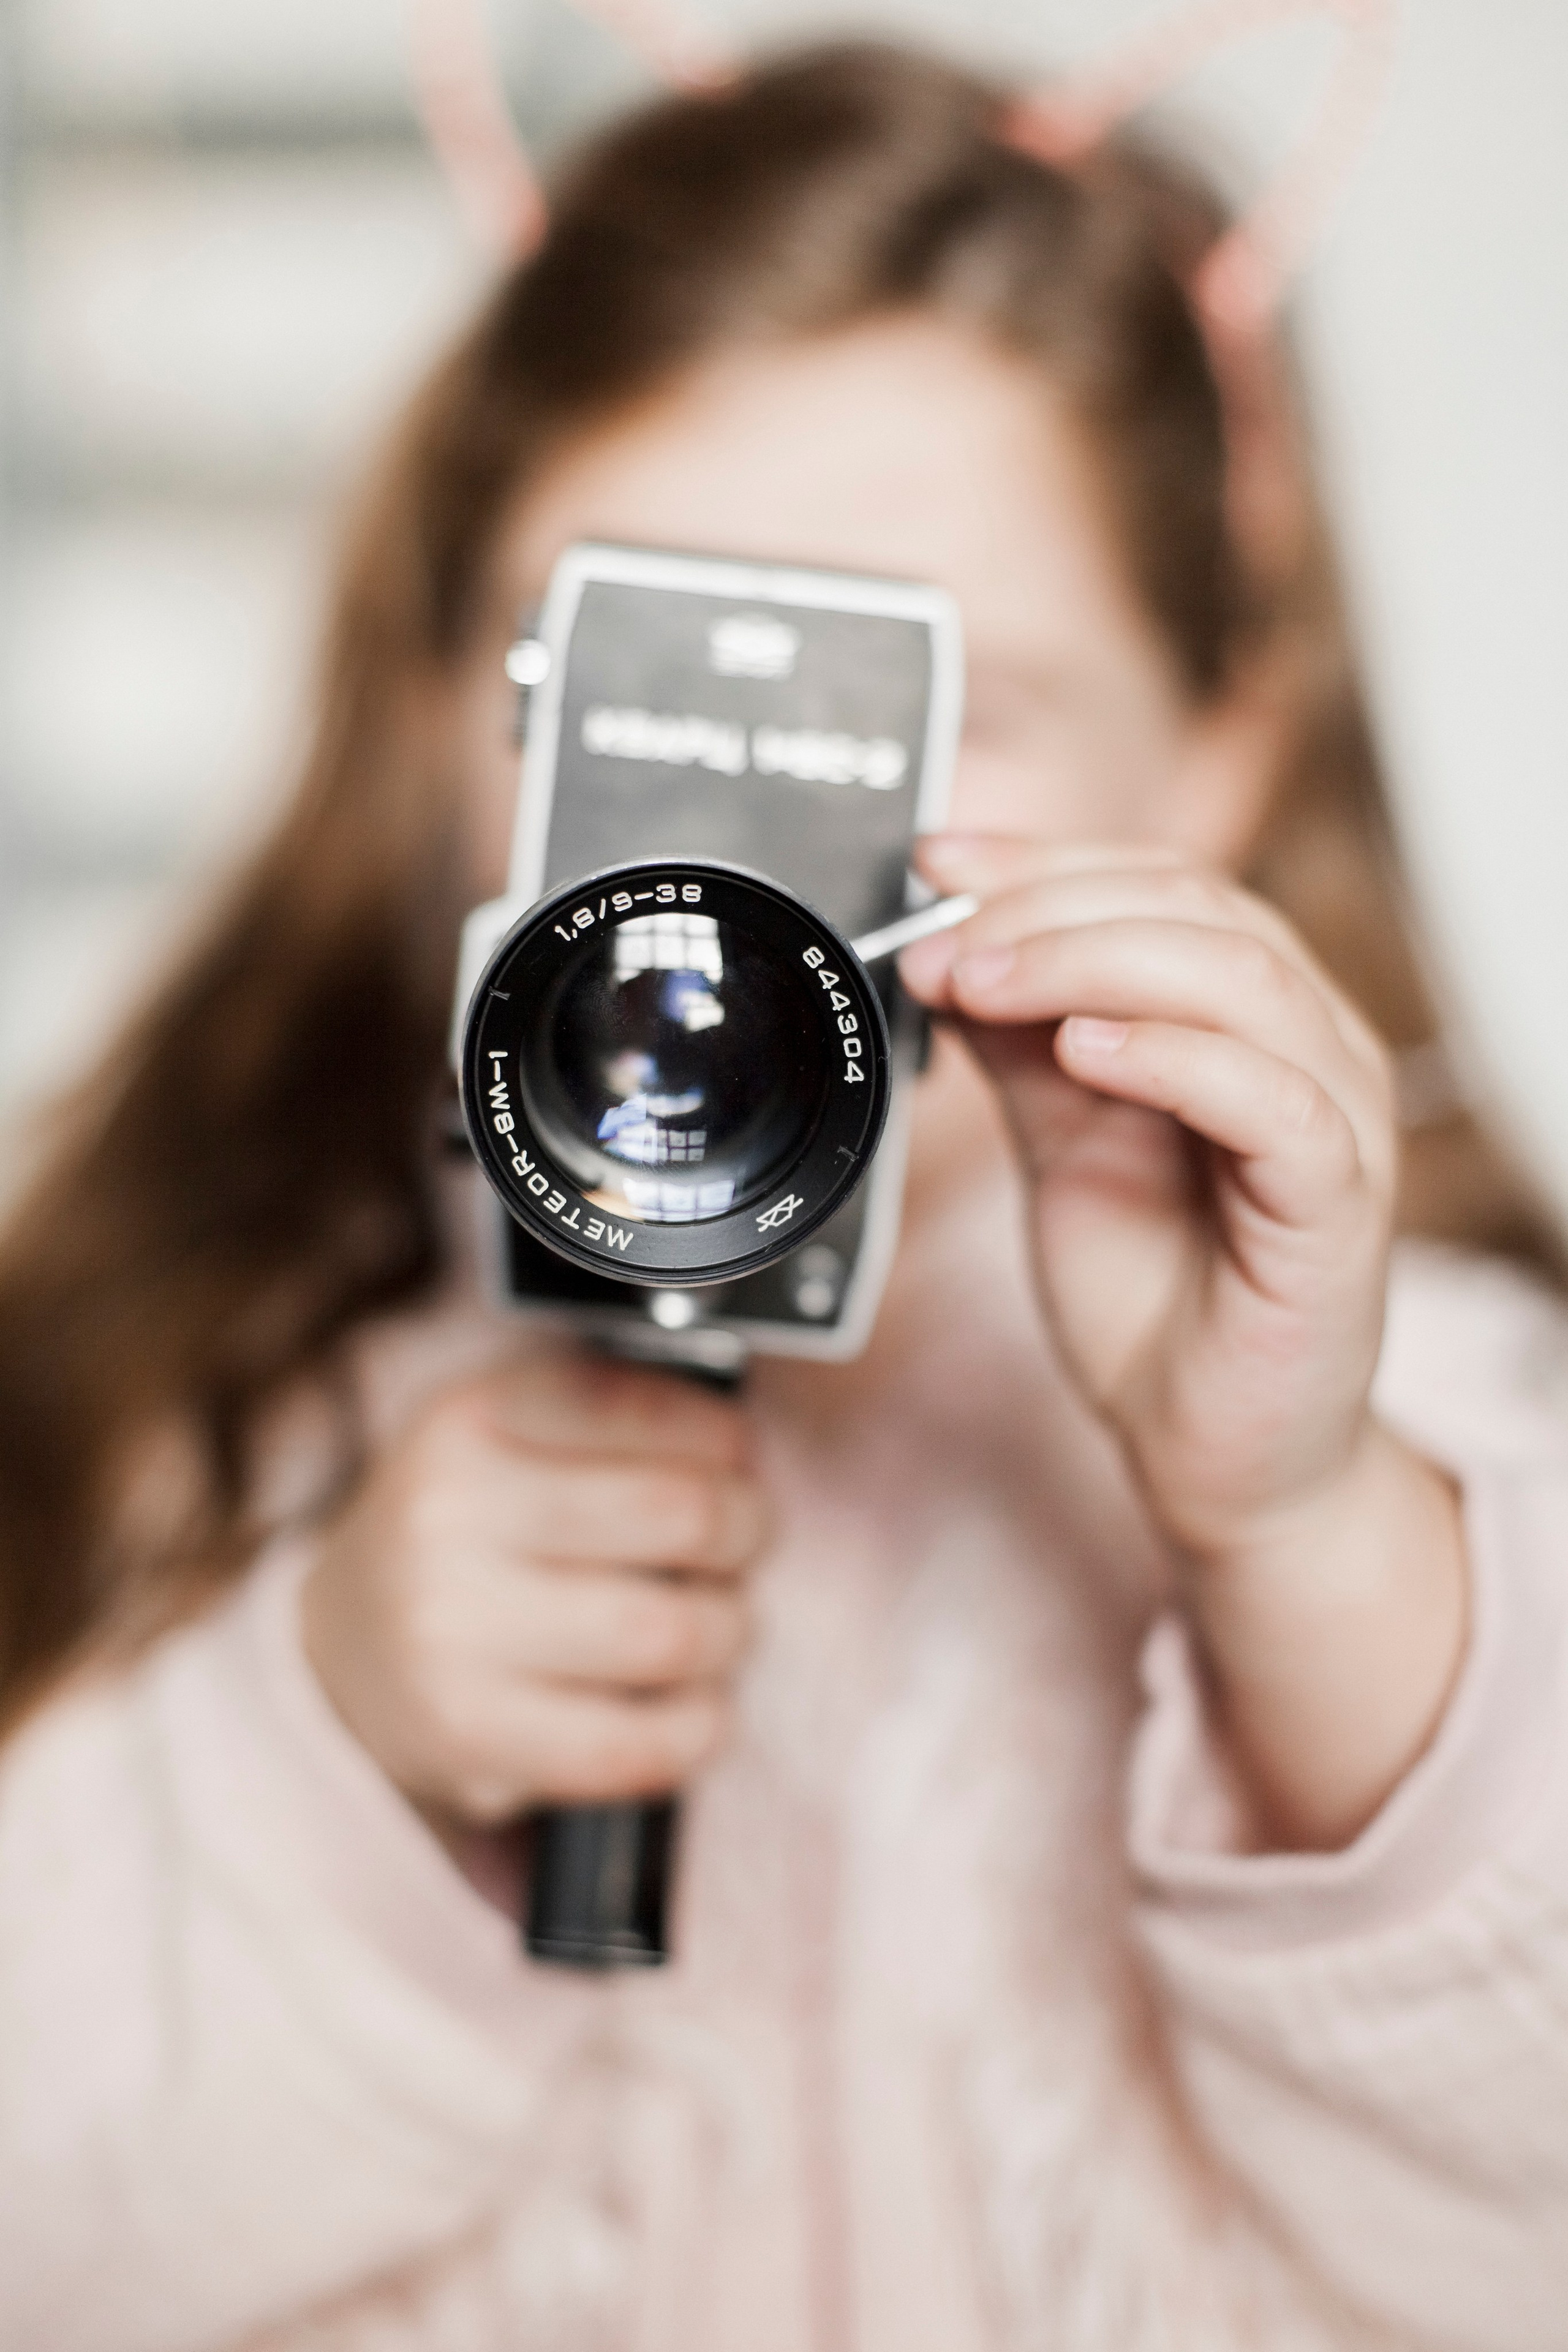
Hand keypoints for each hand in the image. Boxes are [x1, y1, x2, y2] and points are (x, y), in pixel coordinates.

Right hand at [302, 1350, 767, 1823]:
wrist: (349, 1645)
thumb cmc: (472, 1529)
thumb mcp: (521, 1433)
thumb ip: (625, 1420)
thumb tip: (744, 1449)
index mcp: (472, 1420)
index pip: (652, 1410)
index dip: (723, 1441)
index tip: (732, 1460)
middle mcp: (447, 1515)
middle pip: (685, 1516)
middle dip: (745, 1529)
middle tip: (739, 1541)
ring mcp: (448, 1631)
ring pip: (673, 1633)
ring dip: (729, 1629)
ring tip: (711, 1621)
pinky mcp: (467, 1734)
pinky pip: (638, 1744)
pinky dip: (699, 1726)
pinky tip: (691, 1704)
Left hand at [900, 835, 1465, 1844]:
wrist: (1212, 1451)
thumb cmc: (1155, 1293)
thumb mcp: (1062, 1140)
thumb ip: (1023, 1045)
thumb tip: (949, 947)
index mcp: (1245, 1015)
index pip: (1159, 884)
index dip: (1043, 860)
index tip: (935, 862)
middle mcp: (1306, 1044)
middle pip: (1198, 910)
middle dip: (1049, 908)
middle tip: (940, 942)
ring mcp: (1334, 1118)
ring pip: (1240, 979)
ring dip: (1092, 961)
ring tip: (985, 981)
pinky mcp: (1337, 1203)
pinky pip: (1273, 1099)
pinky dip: (1175, 1056)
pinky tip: (1083, 1048)